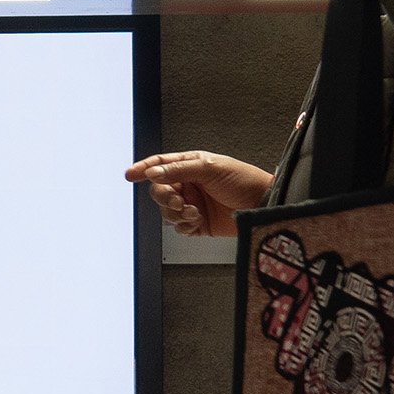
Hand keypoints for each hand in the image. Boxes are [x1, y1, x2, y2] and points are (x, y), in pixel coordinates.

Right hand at [125, 151, 274, 236]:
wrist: (264, 205)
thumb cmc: (244, 181)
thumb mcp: (210, 168)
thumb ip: (179, 170)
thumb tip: (153, 173)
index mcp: (191, 165)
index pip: (160, 165)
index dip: (143, 169)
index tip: (130, 175)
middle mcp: (189, 184)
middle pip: (159, 191)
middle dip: (165, 198)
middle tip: (177, 201)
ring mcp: (192, 204)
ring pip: (166, 211)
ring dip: (175, 213)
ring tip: (192, 212)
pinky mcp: (197, 223)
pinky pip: (178, 227)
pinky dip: (184, 225)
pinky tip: (197, 221)